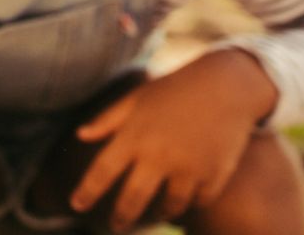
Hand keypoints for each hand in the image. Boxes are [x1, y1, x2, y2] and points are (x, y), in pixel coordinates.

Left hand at [70, 50, 279, 230]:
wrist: (227, 84)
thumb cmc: (175, 89)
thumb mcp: (137, 98)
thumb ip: (108, 120)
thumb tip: (80, 136)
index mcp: (135, 136)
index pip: (102, 172)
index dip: (86, 192)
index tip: (76, 206)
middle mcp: (159, 155)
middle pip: (133, 200)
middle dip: (121, 218)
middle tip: (116, 227)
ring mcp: (189, 167)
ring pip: (169, 207)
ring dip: (160, 213)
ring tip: (156, 213)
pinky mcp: (215, 173)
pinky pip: (199, 202)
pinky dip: (191, 203)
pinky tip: (185, 200)